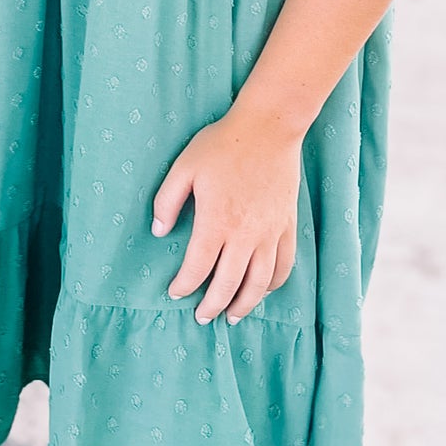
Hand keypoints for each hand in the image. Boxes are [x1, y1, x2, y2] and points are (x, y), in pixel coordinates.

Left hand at [151, 106, 301, 323]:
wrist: (268, 128)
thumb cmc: (222, 145)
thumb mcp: (184, 167)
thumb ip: (167, 202)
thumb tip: (158, 232)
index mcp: (216, 221)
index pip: (197, 268)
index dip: (184, 286)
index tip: (175, 293)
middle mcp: (245, 234)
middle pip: (228, 284)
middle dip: (212, 305)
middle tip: (202, 317)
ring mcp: (270, 232)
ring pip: (259, 283)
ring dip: (245, 304)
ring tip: (232, 316)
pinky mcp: (287, 226)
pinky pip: (284, 265)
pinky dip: (273, 284)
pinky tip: (262, 290)